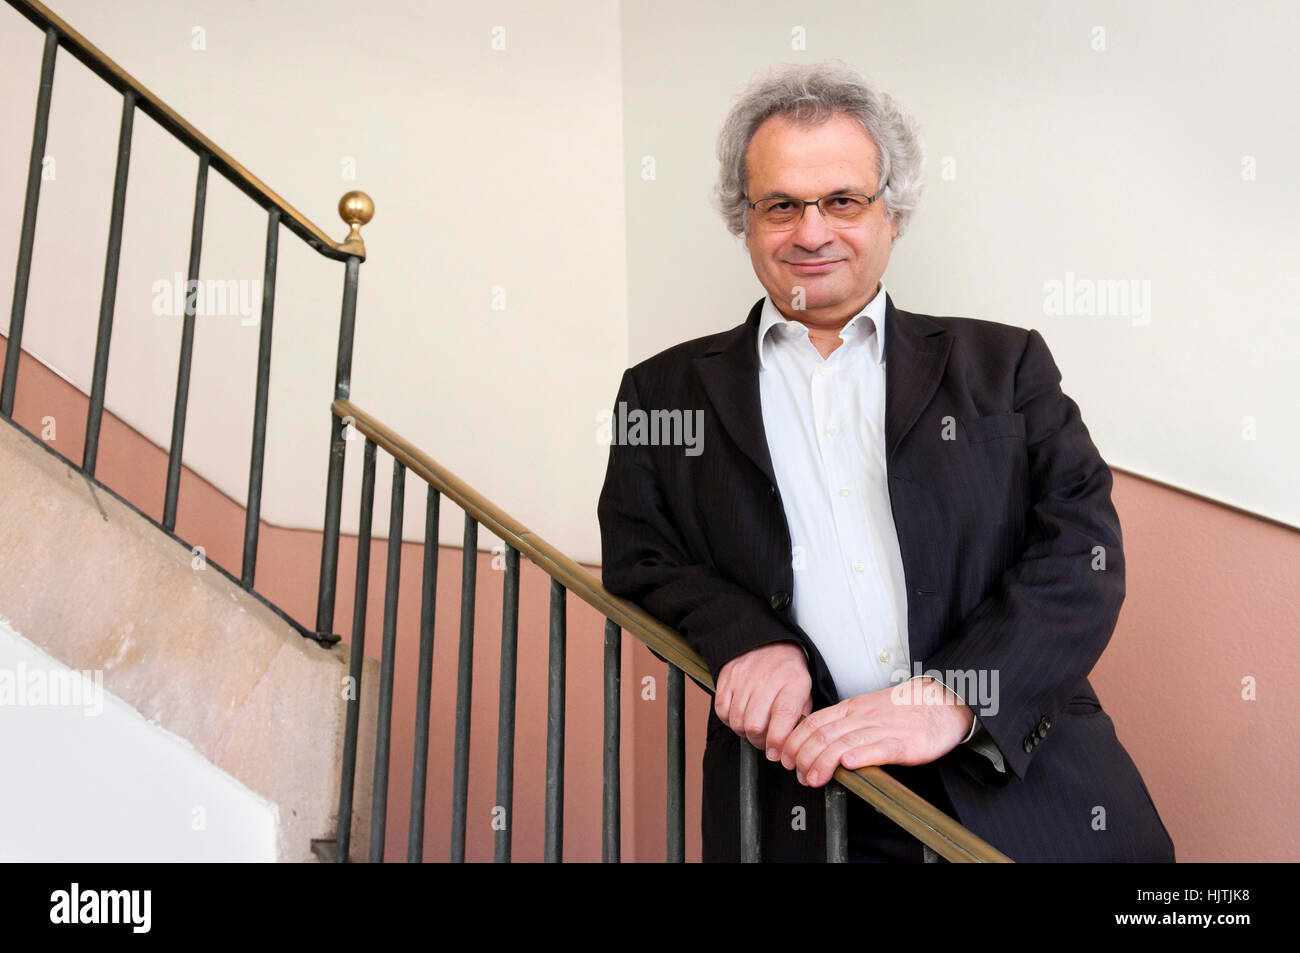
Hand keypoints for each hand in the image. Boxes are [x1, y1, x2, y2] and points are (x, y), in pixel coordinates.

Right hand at [714, 641, 811, 756]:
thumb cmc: (787, 672)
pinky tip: (740, 715)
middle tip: (765, 742)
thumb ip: (802, 716)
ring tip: (753, 727)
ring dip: (744, 732)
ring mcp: (744, 678)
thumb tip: (793, 744)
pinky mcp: (727, 678)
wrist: (767, 642)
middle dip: (759, 741)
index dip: (778, 740)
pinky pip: (722, 710)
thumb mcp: (805, 690)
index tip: (777, 753)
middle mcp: (767, 680)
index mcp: (792, 683)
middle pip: (755, 725)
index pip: (783, 715)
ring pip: (737, 721)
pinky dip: (729, 719)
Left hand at [779, 677, 974, 786]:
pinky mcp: (904, 743)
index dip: (795, 741)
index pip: (813, 722)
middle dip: (804, 756)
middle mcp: (862, 716)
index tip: (786, 758)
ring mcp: (883, 728)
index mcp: (851, 708)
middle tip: (797, 774)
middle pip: (823, 734)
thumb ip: (843, 725)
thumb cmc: (904, 710)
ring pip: (845, 742)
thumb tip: (815, 745)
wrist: (943, 701)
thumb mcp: (866, 710)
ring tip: (814, 777)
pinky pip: (879, 748)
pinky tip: (848, 764)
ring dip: (824, 762)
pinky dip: (861, 756)